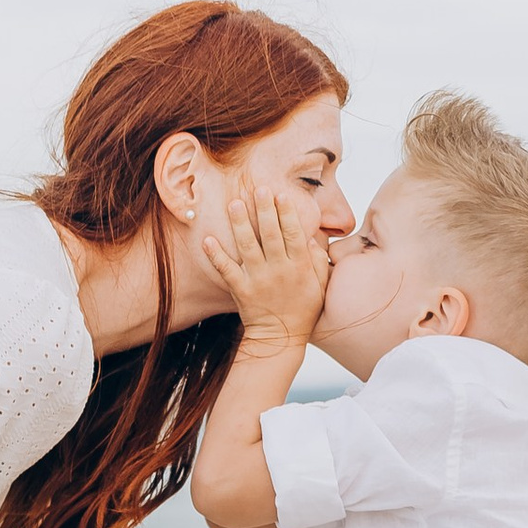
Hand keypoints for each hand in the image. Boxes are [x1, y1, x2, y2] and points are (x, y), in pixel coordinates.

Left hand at [201, 181, 329, 357]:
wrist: (280, 339)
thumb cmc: (303, 309)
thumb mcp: (320, 286)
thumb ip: (317, 260)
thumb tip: (311, 236)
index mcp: (299, 266)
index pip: (293, 234)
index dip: (287, 213)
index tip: (281, 194)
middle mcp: (278, 270)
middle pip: (271, 234)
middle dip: (265, 210)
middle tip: (258, 188)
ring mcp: (258, 280)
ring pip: (248, 247)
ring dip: (240, 224)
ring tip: (234, 203)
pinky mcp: (240, 290)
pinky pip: (226, 270)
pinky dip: (216, 255)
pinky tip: (207, 239)